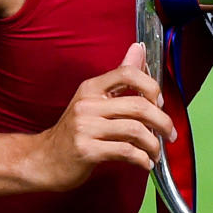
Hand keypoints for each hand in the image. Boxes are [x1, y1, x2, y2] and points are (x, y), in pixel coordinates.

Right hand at [29, 43, 171, 191]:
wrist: (42, 160)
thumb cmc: (72, 132)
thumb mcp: (93, 100)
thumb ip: (120, 78)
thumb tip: (139, 49)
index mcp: (91, 88)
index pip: (128, 73)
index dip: (151, 87)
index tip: (160, 103)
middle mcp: (88, 105)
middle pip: (139, 105)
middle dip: (163, 122)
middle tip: (169, 134)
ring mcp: (85, 128)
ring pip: (135, 130)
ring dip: (153, 144)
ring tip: (156, 153)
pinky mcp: (86, 151)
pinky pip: (125, 152)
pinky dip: (141, 160)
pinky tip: (144, 163)